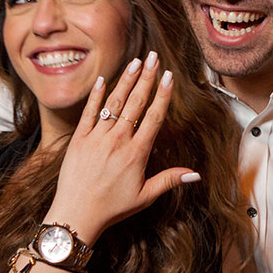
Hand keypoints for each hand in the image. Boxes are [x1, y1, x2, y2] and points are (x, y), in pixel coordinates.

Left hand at [45, 53, 199, 245]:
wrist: (77, 214)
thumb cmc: (112, 208)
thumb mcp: (145, 196)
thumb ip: (169, 180)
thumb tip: (195, 174)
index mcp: (136, 153)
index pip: (153, 116)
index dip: (162, 94)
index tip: (169, 76)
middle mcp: (117, 140)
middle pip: (136, 103)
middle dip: (146, 78)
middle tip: (154, 58)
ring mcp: (97, 138)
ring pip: (114, 103)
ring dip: (126, 81)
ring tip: (135, 62)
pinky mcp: (79, 139)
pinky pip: (88, 112)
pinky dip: (96, 95)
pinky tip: (102, 79)